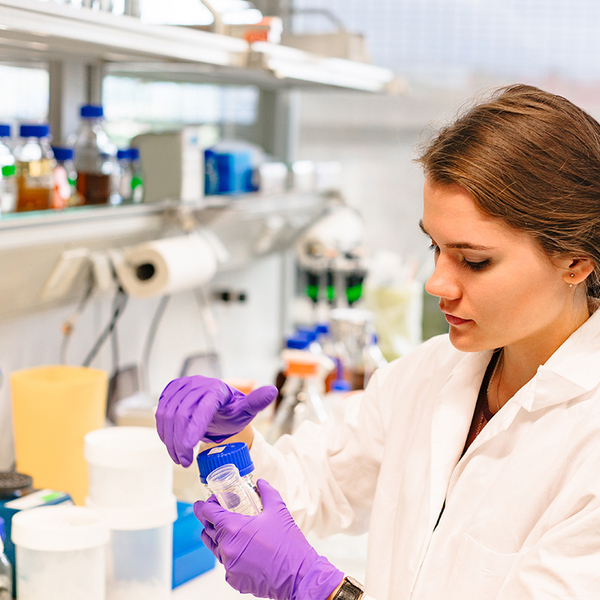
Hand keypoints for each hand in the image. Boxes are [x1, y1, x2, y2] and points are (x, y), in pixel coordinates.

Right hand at [156, 376, 276, 466]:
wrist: (218, 407)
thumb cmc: (233, 411)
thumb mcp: (246, 410)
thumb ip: (257, 402)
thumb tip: (272, 390)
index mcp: (217, 389)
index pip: (203, 407)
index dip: (194, 427)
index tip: (190, 447)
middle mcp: (197, 384)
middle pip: (182, 414)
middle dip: (181, 441)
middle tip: (184, 462)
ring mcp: (181, 387)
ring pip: (168, 415)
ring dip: (170, 440)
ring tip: (179, 458)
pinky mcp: (170, 392)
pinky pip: (160, 413)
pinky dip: (164, 432)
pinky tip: (172, 445)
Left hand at [195, 479, 343, 599]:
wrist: (298, 575)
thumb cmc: (288, 543)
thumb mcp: (278, 510)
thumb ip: (267, 492)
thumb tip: (261, 483)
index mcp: (233, 528)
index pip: (208, 513)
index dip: (205, 505)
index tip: (209, 501)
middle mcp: (226, 548)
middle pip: (207, 531)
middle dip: (208, 520)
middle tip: (211, 513)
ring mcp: (229, 565)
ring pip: (215, 548)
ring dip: (217, 538)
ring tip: (224, 530)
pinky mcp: (234, 579)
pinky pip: (226, 563)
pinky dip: (230, 555)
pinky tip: (242, 549)